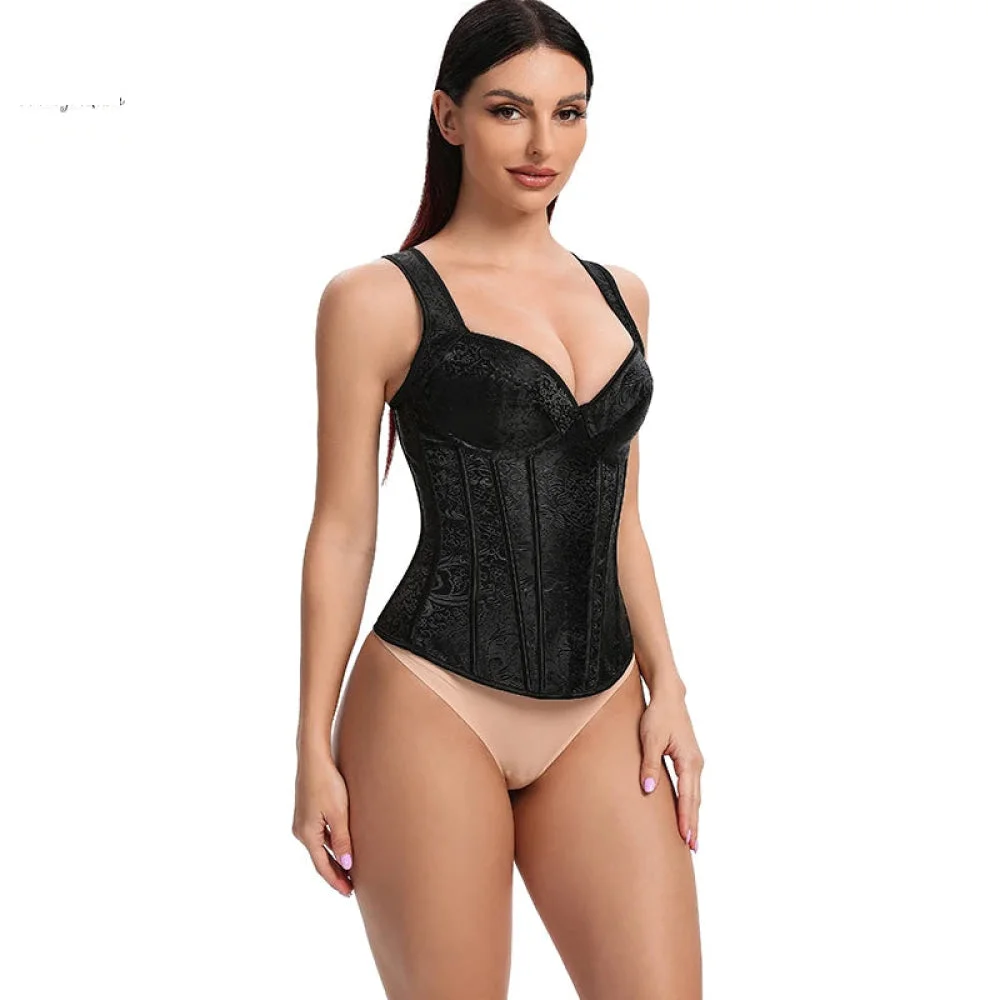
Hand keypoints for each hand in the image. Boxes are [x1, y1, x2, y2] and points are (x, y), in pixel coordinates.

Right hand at [292, 750, 354, 895]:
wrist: (313, 758)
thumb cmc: (327, 783)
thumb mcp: (338, 813)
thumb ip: (343, 840)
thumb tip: (346, 865)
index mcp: (307, 834)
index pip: (322, 866)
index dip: (336, 880)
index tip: (348, 893)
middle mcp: (300, 830)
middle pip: (320, 859)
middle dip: (335, 873)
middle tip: (350, 887)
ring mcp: (302, 821)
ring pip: (320, 847)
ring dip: (333, 859)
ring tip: (349, 870)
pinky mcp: (306, 812)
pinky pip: (319, 835)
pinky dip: (330, 845)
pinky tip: (341, 846)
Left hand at [638, 688, 703, 851]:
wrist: (669, 697)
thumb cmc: (658, 716)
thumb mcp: (650, 738)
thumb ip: (649, 764)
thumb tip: (649, 790)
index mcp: (688, 761)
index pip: (688, 797)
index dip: (686, 819)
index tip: (687, 839)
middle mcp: (696, 764)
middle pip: (695, 800)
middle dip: (693, 824)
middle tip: (692, 847)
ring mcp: (694, 762)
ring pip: (695, 795)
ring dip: (692, 815)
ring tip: (690, 837)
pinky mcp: (689, 759)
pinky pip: (691, 787)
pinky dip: (690, 802)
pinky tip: (685, 812)